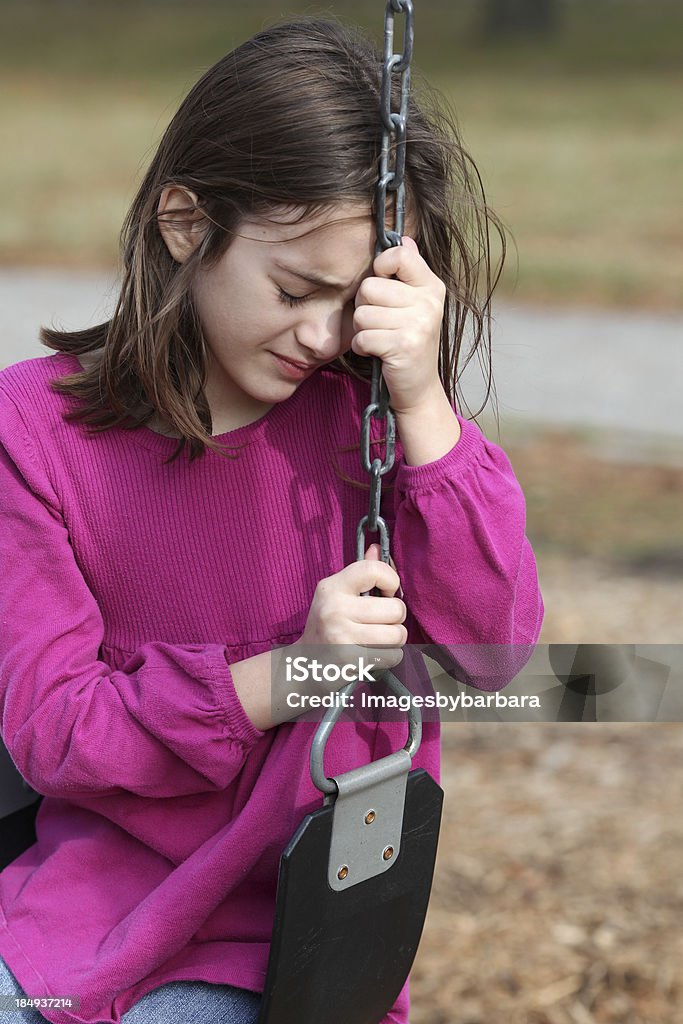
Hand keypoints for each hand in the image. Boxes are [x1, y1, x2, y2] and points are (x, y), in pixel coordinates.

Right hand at [297, 544, 406, 675]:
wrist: (305, 664)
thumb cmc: (328, 625)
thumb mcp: (338, 594)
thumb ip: (362, 573)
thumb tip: (378, 548)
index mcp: (332, 587)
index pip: (374, 570)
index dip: (391, 581)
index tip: (386, 593)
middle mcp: (334, 609)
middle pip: (396, 609)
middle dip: (395, 619)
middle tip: (380, 623)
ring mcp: (340, 637)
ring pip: (397, 635)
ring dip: (393, 640)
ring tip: (376, 639)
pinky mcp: (349, 661)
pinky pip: (392, 656)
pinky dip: (389, 657)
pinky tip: (372, 654)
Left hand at [351, 236, 446, 414]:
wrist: (419, 388)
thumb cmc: (409, 342)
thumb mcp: (414, 305)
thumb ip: (407, 273)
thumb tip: (403, 238)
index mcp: (432, 286)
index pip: (398, 255)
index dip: (380, 268)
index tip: (384, 284)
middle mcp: (429, 302)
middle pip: (369, 286)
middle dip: (365, 306)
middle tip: (381, 323)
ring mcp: (418, 324)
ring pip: (362, 313)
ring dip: (363, 329)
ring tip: (381, 338)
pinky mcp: (404, 346)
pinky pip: (362, 337)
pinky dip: (363, 347)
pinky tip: (377, 352)